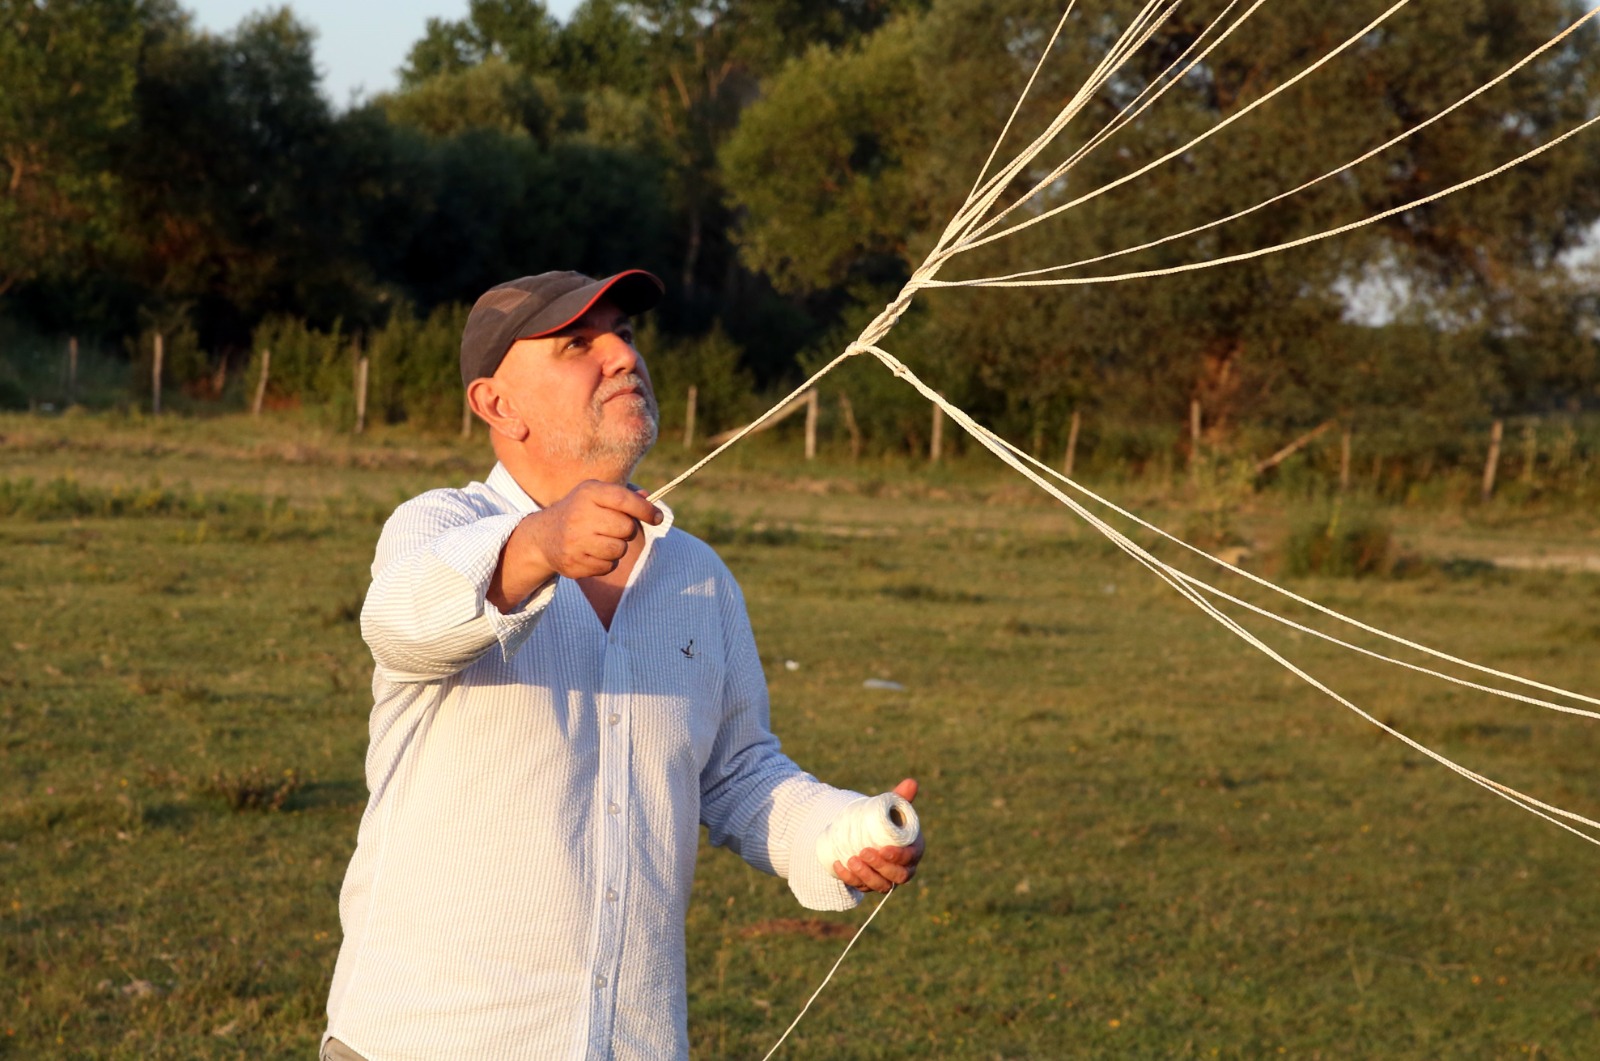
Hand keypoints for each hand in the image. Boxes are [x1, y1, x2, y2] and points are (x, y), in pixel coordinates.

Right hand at [524, 480, 661, 578]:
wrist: (544, 536)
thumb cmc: (580, 511)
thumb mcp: (597, 495)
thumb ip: (624, 496)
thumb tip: (650, 499)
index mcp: (588, 493)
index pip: (624, 500)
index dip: (645, 509)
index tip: (657, 518)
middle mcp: (579, 516)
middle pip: (626, 528)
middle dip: (627, 530)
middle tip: (615, 529)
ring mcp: (574, 542)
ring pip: (619, 550)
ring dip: (618, 548)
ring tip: (602, 541)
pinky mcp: (573, 564)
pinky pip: (608, 567)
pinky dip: (607, 562)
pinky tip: (592, 552)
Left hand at [833, 778, 923, 893]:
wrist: (868, 831)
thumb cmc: (885, 819)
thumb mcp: (891, 808)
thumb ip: (901, 797)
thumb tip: (911, 781)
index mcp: (913, 850)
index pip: (910, 858)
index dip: (899, 857)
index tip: (884, 849)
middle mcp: (903, 868)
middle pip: (897, 876)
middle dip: (880, 867)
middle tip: (863, 852)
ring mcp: (886, 878)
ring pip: (880, 885)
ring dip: (865, 875)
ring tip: (850, 860)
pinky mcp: (869, 884)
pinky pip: (861, 886)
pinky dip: (849, 878)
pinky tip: (838, 865)